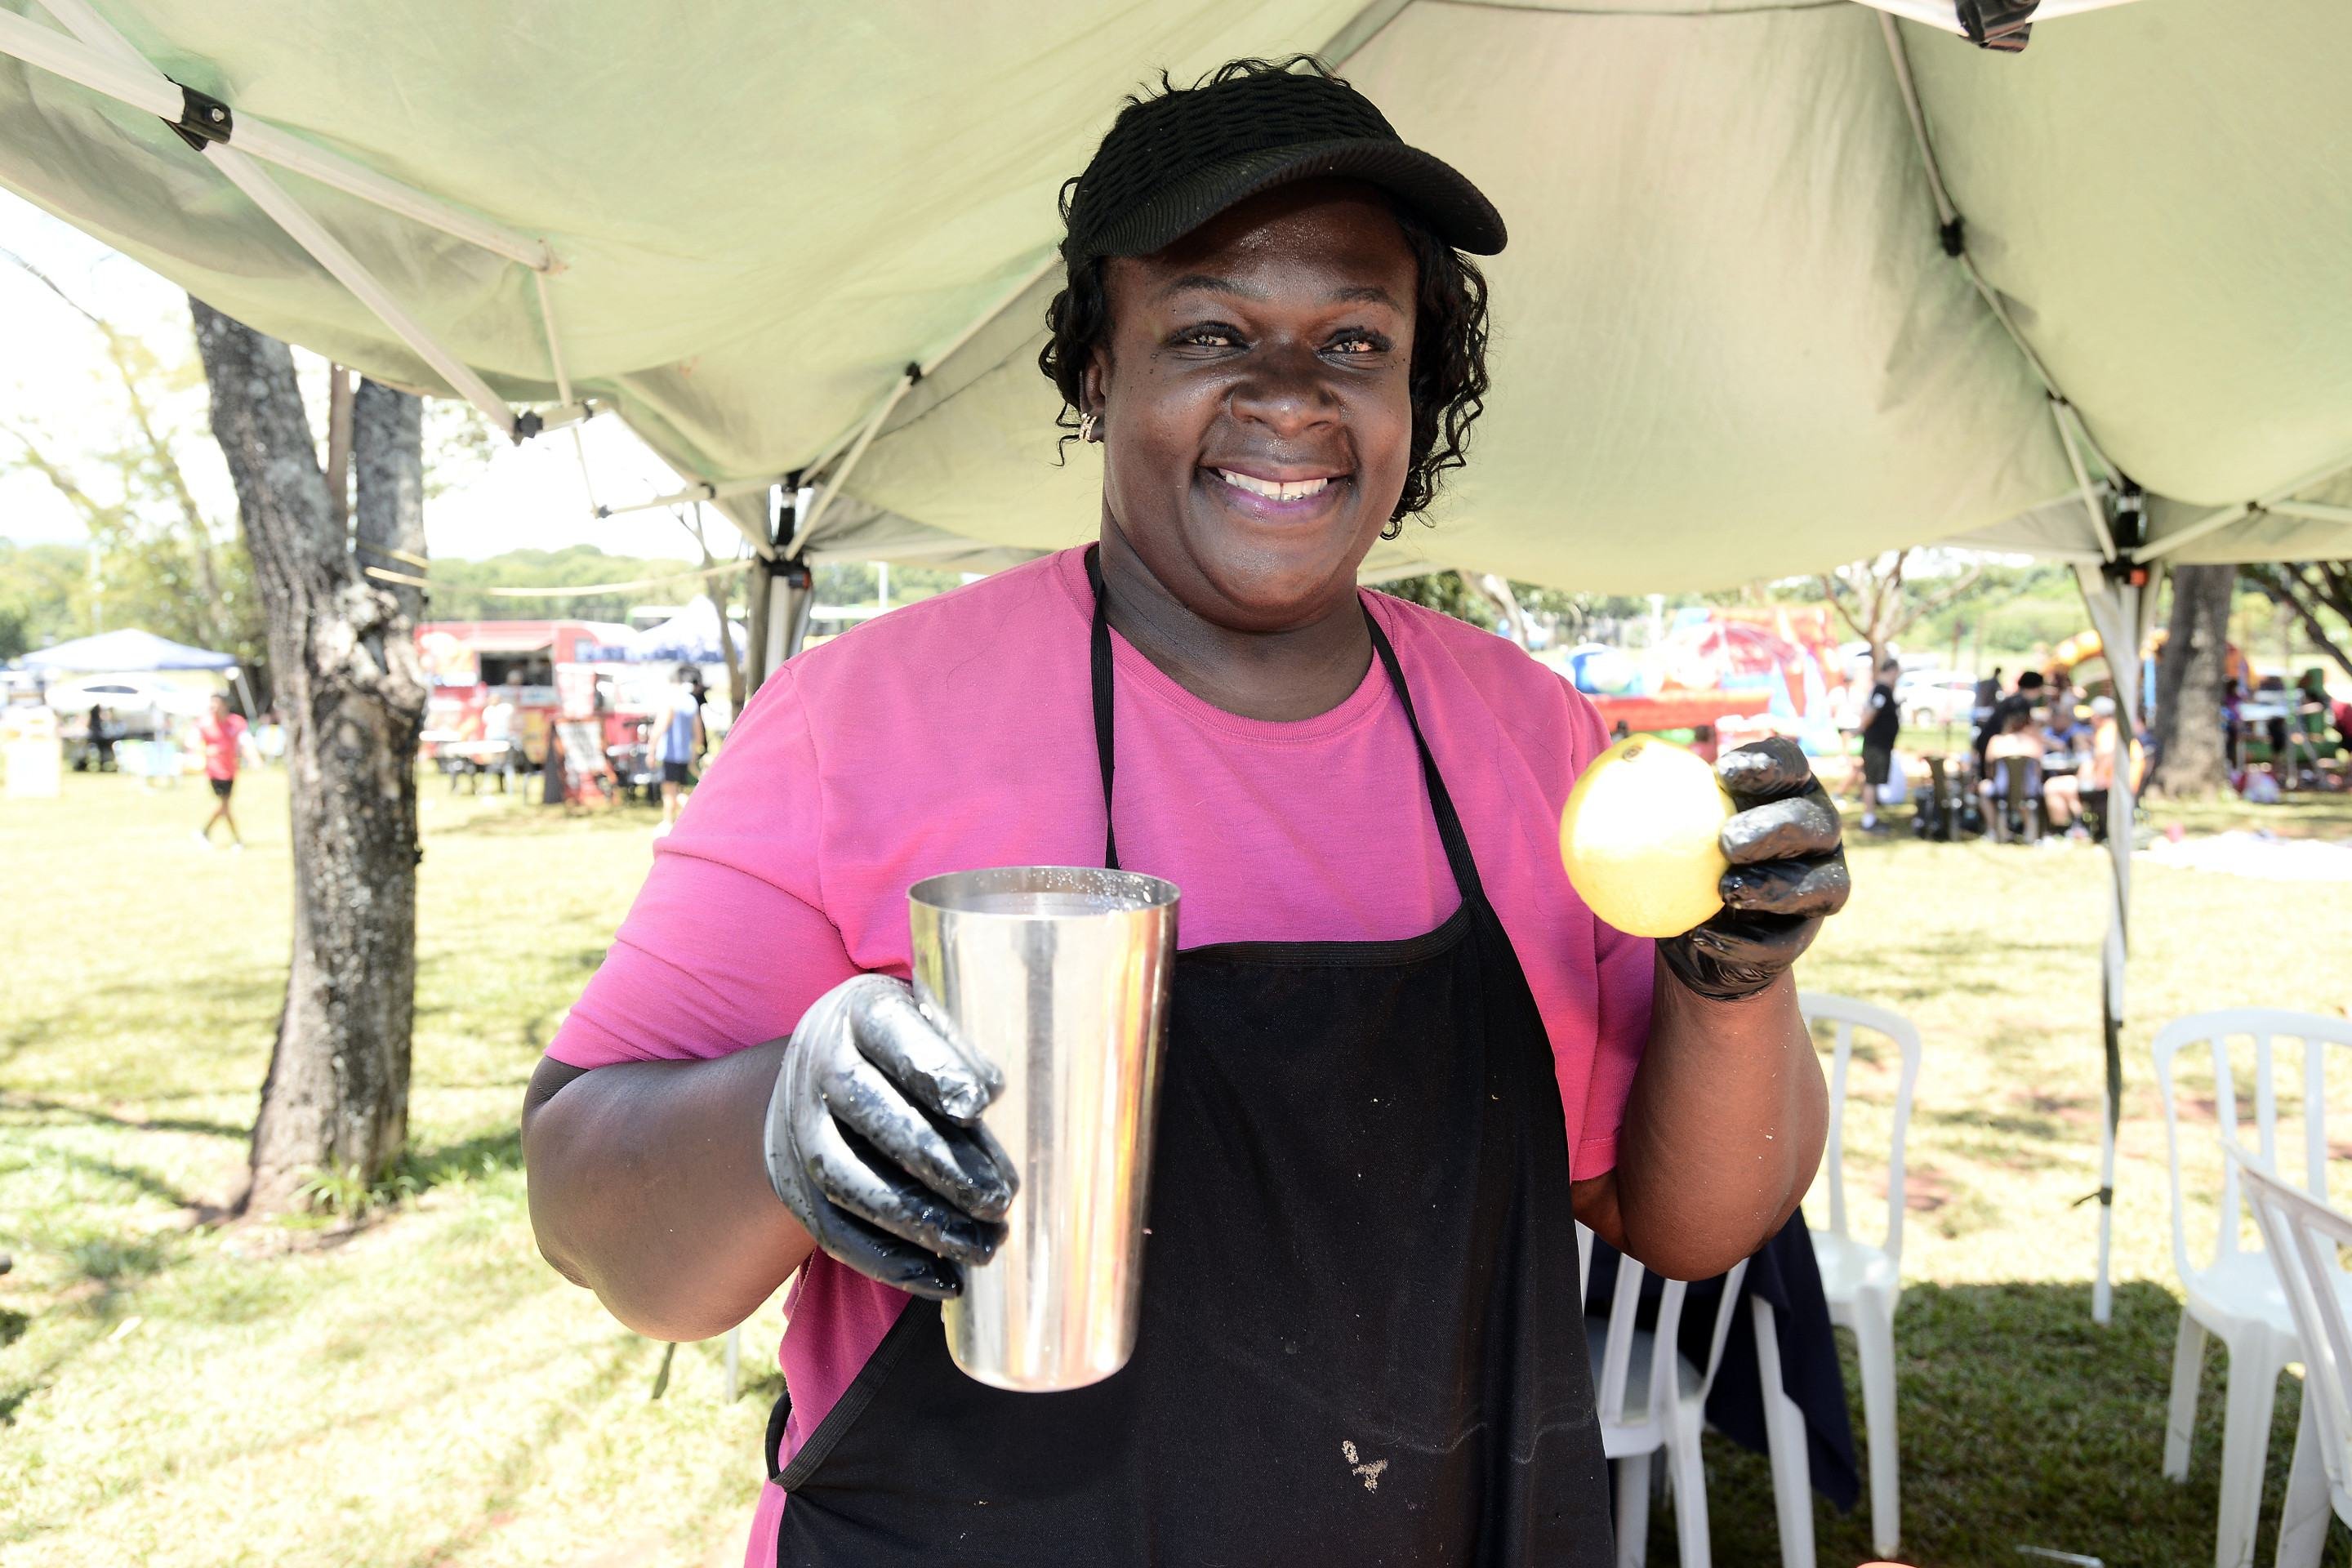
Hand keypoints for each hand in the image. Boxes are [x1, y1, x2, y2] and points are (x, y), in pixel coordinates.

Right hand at [763, 975, 1016, 1299]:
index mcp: (859, 1012)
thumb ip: (961, 1053)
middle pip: (868, 1115)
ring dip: (917, 1223)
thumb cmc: (908, 1046)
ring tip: (985, 1246)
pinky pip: (832, 1232)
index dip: (934, 1068)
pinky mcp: (791, 1183)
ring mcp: (796, 1127)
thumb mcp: (932, 1024)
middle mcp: (816, 1064)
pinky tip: (946, 1281)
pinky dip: (887, 1262)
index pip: (891, 1034)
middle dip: (938, 1163)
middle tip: (1000, 1200)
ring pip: (847, 1182)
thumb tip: (984, 1097)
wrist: (823, 1068)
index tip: (982, 1105)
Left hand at [1660, 737, 1850, 1002]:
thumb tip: (1621, 753)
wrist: (1695, 924)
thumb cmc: (1676, 854)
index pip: (1790, 766)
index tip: (1722, 772)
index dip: (1768, 764)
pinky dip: (1746, 942)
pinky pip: (1785, 941)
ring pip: (1820, 885)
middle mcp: (1817, 835)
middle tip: (1728, 842)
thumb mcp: (1661, 820)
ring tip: (1727, 891)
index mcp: (1787, 792)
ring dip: (1774, 888)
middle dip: (1777, 828)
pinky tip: (1706, 938)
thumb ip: (1652, 789)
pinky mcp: (1804, 934)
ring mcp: (1819, 885)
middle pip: (1816, 823)